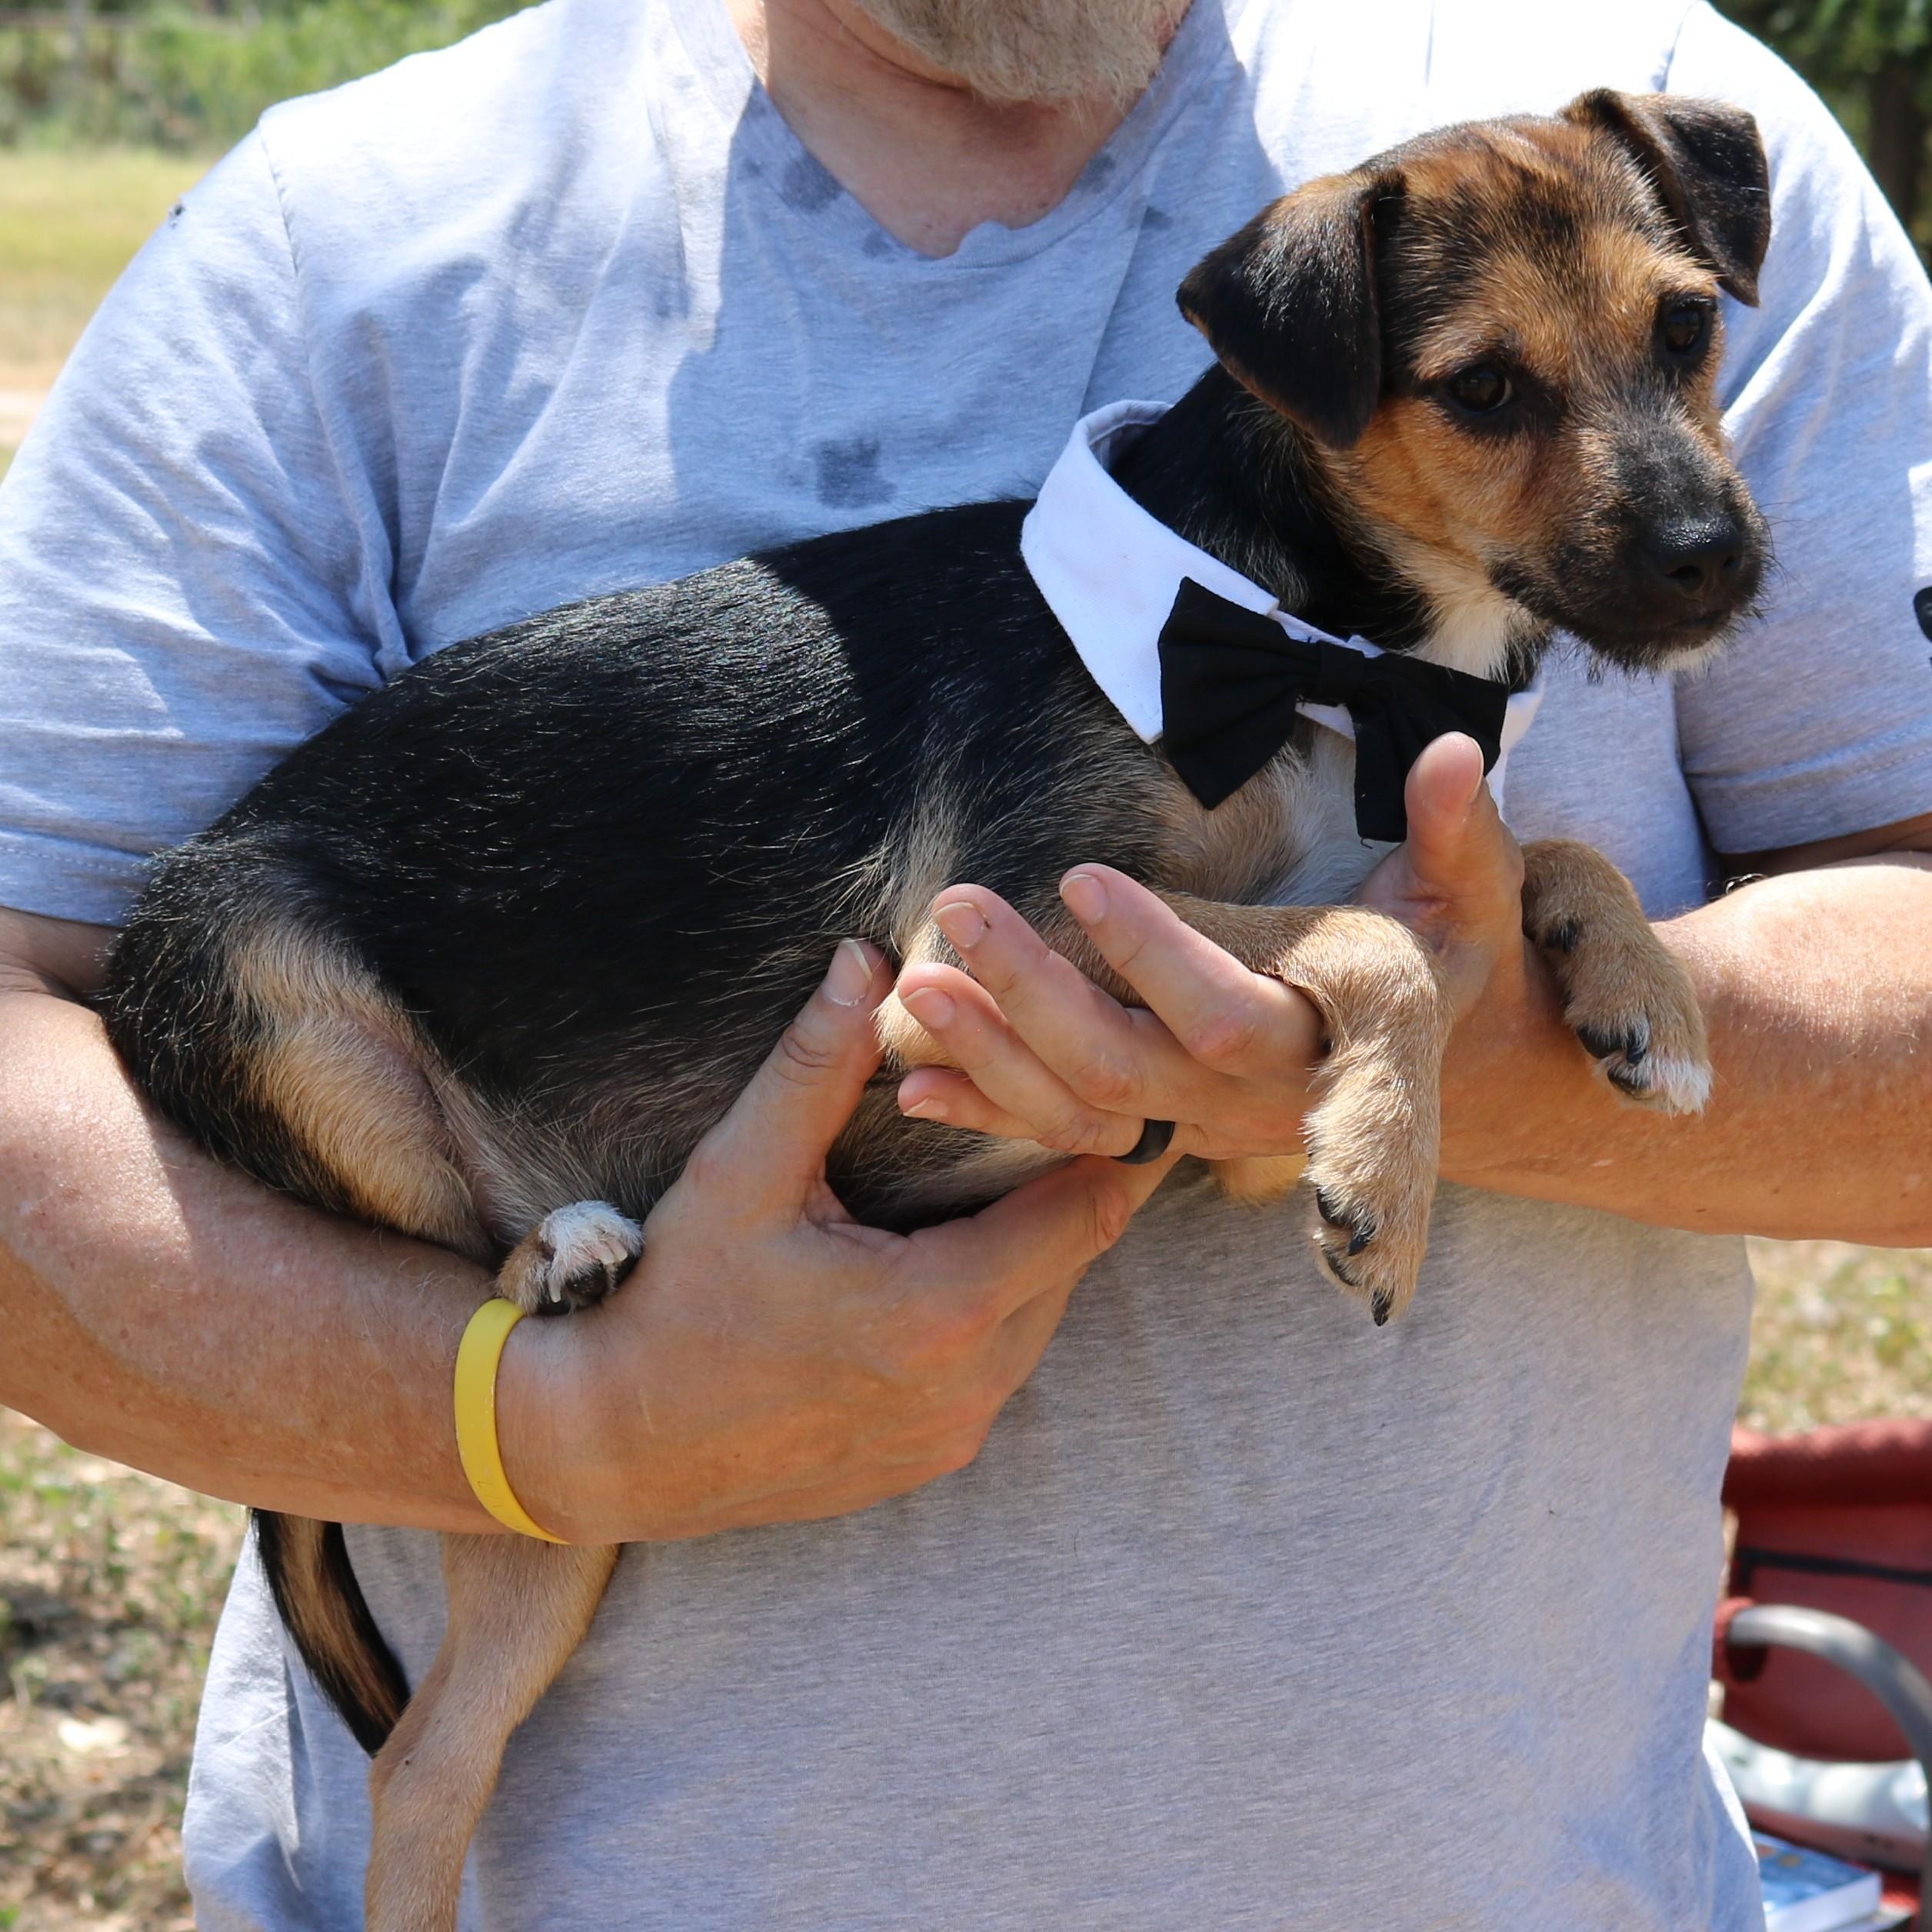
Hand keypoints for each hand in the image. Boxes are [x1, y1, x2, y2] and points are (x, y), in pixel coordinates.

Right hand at [499, 940, 1174, 1543]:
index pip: (1089, 1208)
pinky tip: (928, 1265)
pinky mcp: (932, 1459)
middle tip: (1030, 1119)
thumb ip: (815, 1066)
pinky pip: (998, 1369)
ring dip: (1024, 1252)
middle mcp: (969, 1384)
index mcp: (938, 1308)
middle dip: (1060, 1187)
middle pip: (1076, 1260)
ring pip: (1042, 1317)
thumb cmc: (674, 1305)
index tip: (1077, 1087)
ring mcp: (954, 1433)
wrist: (615, 1449)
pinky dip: (988, 1314)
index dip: (1094, 1141)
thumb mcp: (739, 1173)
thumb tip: (865, 958)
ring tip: (976, 1185)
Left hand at [891, 735, 1528, 1161]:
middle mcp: (1261, 1092)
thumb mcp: (1475, 889)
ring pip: (1084, 1109)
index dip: (1153, 954)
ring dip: (990, 1055)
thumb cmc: (1446, 948)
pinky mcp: (1170, 1132)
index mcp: (1333, 1031)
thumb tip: (1455, 751)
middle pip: (1128, 1063)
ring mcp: (1208, 1122)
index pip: (1227, 1009)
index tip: (1077, 873)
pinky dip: (989, 1112)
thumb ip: (1456, 830)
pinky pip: (1068, 1136)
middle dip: (1032, 992)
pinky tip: (910, 1083)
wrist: (1439, 1055)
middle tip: (955, 907)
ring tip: (911, 987)